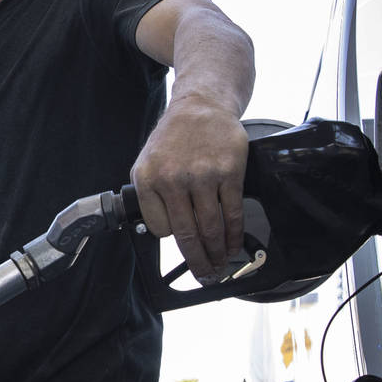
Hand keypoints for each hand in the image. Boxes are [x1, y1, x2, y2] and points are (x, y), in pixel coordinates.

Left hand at [131, 96, 248, 283]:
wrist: (200, 106)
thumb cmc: (173, 139)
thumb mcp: (146, 163)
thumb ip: (151, 196)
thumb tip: (164, 232)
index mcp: (148, 179)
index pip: (159, 227)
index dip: (172, 240)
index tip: (183, 249)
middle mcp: (173, 178)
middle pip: (187, 233)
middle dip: (197, 261)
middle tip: (204, 274)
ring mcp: (203, 175)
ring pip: (211, 227)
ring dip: (218, 252)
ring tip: (220, 264)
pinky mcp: (230, 172)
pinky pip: (232, 212)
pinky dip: (234, 234)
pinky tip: (235, 244)